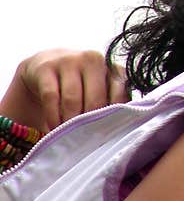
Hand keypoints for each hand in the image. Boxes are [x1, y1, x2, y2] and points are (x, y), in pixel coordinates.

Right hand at [10, 49, 128, 130]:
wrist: (46, 65)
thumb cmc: (80, 84)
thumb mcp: (99, 89)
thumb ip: (111, 102)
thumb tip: (121, 129)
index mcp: (113, 67)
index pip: (120, 94)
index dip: (113, 116)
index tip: (107, 134)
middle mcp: (94, 60)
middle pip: (95, 99)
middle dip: (89, 124)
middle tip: (85, 140)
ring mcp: (70, 61)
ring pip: (72, 99)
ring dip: (69, 123)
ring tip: (68, 136)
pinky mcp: (46, 67)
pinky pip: (51, 97)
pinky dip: (53, 116)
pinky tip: (54, 127)